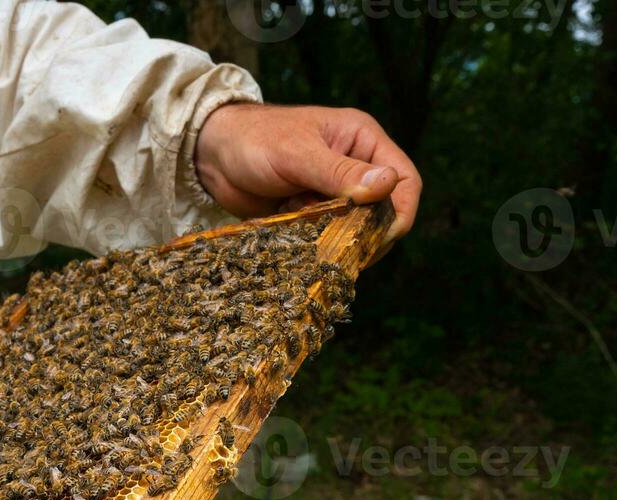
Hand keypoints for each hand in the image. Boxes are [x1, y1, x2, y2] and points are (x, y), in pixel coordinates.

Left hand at [195, 103, 421, 242]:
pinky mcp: (313, 212)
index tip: (378, 238)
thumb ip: (340, 172)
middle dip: (365, 230)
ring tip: (306, 226)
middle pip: (385, 210)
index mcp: (363, 140)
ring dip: (336, 236)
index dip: (400, 213)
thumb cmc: (255, 140)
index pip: (405, 180)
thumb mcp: (298, 154)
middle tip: (339, 243)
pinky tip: (292, 228)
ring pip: (356, 228)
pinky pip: (329, 235)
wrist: (211, 154)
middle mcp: (355, 165)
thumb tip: (388, 186)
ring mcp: (334, 191)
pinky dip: (316, 239)